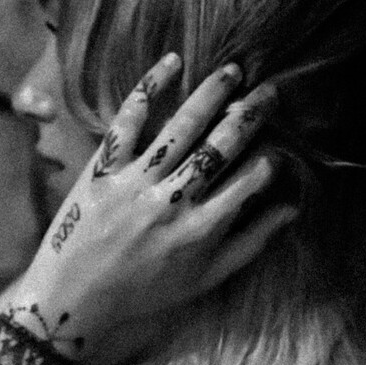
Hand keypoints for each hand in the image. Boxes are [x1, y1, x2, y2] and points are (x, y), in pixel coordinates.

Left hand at [15, 54, 295, 364]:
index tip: (277, 144)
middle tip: (269, 91)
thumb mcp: (205, 278)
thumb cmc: (146, 292)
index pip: (250, 180)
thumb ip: (251, 241)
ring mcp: (136, 184)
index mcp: (202, 231)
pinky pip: (128, 122)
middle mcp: (173, 203)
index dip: (270, 158)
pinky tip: (172, 63)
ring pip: (182, 127)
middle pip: (221, 146)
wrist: (74, 301)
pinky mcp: (102, 170)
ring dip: (211, 94)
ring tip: (233, 70)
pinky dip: (150, 89)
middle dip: (251, 114)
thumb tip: (291, 207)